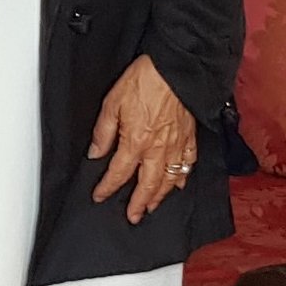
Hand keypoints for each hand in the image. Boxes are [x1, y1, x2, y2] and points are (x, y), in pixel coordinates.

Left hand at [89, 54, 197, 223]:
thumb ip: (103, 132)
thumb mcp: (112, 103)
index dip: (107, 187)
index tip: (99, 196)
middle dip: (138, 203)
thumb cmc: (145, 80)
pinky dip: (184, 177)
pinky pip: (189, 163)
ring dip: (160, 196)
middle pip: (147, 184)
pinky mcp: (190, 137)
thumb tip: (95, 153)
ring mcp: (177, 144)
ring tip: (152, 207)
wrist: (175, 68)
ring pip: (169, 179)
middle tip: (132, 217)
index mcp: (136, 141)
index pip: (118, 173)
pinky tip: (179, 184)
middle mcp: (158, 148)